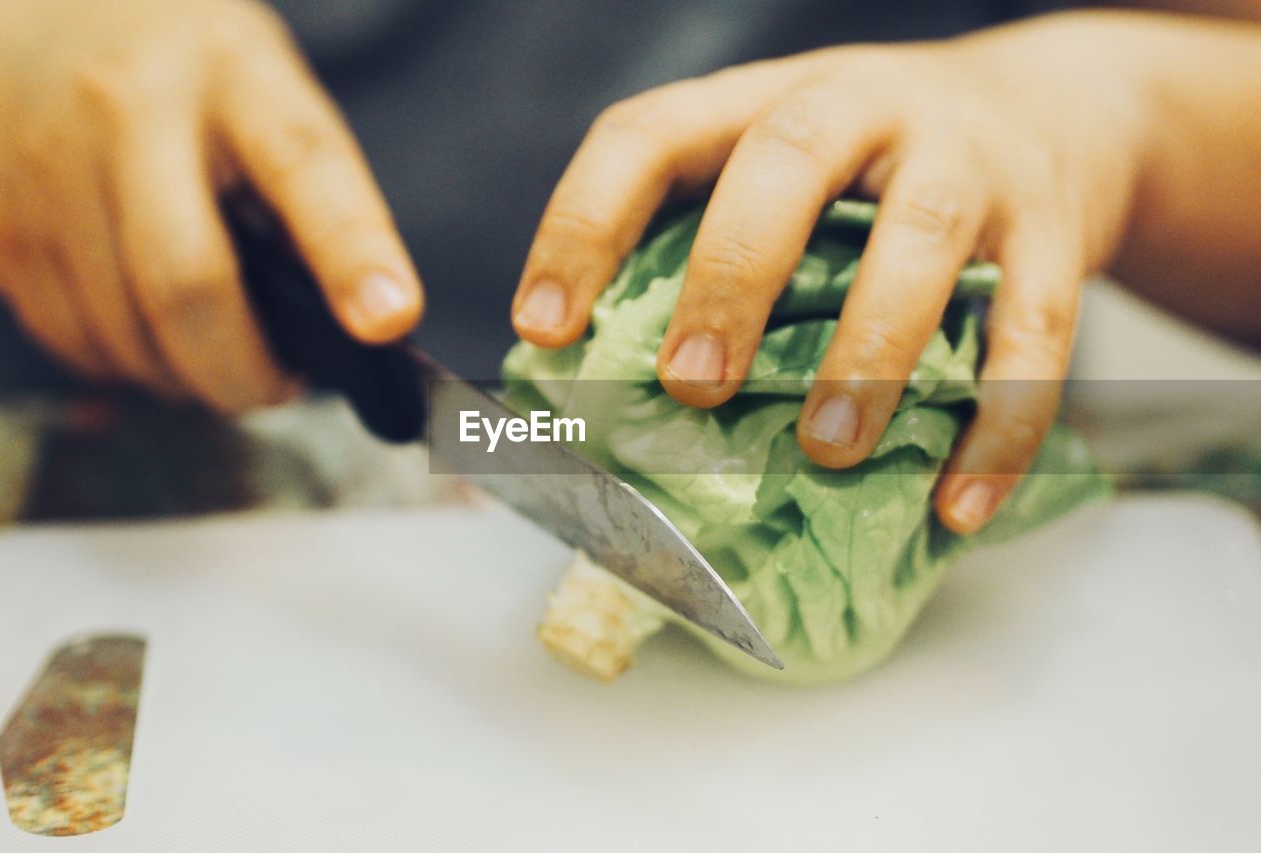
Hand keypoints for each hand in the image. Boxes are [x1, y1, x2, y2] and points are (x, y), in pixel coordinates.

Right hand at [0, 0, 421, 410]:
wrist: (28, 15)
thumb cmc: (183, 74)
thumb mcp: (262, 93)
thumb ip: (307, 194)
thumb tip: (354, 320)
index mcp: (233, 76)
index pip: (304, 168)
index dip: (351, 253)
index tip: (390, 319)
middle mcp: (130, 115)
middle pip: (188, 284)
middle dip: (243, 371)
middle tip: (277, 386)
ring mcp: (48, 169)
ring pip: (122, 333)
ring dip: (182, 376)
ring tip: (211, 351)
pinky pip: (68, 338)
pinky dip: (120, 361)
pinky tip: (141, 327)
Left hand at [512, 11, 1158, 533]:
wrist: (1057, 109)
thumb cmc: (875, 172)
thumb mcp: (784, 169)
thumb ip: (708, 244)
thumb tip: (602, 389)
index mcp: (766, 100)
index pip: (651, 134)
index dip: (584, 223)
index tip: (542, 328)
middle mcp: (865, 107)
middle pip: (788, 161)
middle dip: (732, 275)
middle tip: (691, 386)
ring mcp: (968, 160)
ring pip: (921, 239)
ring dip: (869, 352)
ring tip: (826, 451)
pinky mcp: (1054, 229)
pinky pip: (1038, 330)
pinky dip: (1001, 424)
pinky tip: (957, 507)